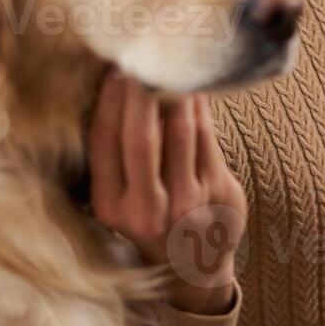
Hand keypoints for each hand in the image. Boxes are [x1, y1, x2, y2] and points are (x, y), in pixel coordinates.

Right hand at [88, 69, 246, 314]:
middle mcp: (146, 209)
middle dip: (141, 90)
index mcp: (110, 207)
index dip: (109, 100)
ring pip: (180, 130)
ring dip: (175, 90)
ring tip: (172, 61)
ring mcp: (187, 204)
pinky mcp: (218, 193)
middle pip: (141, 134)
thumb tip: (115, 87)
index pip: (105, 141)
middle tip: (143, 54)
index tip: (114, 68)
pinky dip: (200, 107)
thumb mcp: (118, 202)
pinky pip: (207, 137)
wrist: (193, 271)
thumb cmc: (149, 222)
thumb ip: (113, 158)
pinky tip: (195, 87)